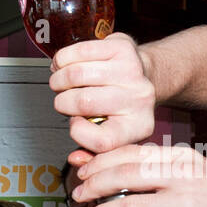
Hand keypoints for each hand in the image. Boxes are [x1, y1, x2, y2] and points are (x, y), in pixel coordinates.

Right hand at [48, 32, 155, 159]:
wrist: (148, 75)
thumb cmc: (124, 106)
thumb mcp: (116, 132)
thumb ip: (93, 150)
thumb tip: (76, 159)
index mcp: (138, 126)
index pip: (102, 141)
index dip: (79, 133)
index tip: (76, 123)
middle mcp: (139, 99)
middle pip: (83, 102)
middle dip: (63, 101)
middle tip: (63, 98)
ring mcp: (132, 71)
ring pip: (77, 75)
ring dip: (59, 79)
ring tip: (60, 82)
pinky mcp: (122, 47)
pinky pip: (79, 51)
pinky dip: (62, 59)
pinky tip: (64, 64)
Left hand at [73, 144, 206, 206]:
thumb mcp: (201, 174)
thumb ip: (164, 171)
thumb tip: (121, 167)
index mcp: (184, 159)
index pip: (132, 153)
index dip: (100, 160)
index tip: (82, 168)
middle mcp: (183, 178)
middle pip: (124, 175)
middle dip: (93, 184)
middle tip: (77, 193)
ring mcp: (185, 206)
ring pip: (128, 206)